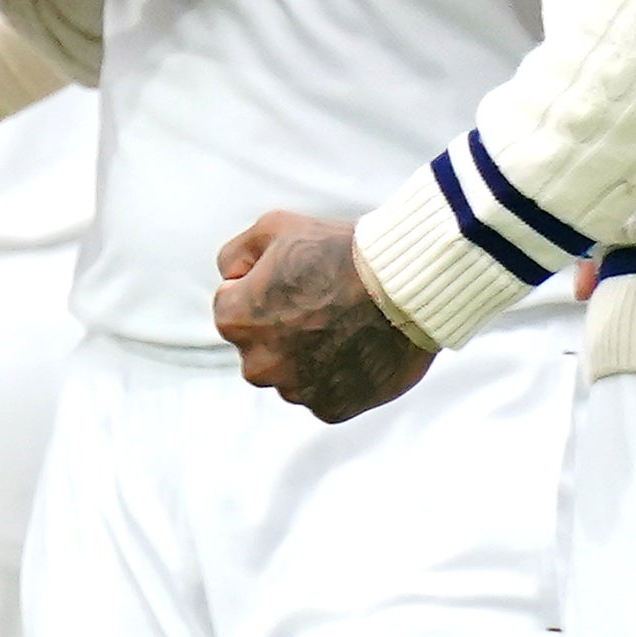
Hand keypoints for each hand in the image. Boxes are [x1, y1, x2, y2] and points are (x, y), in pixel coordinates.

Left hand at [212, 212, 434, 423]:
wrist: (405, 285)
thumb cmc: (340, 251)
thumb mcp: (272, 227)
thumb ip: (233, 255)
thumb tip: (229, 279)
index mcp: (235, 320)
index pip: (232, 305)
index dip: (262, 287)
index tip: (295, 280)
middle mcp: (257, 364)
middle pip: (260, 345)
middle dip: (281, 327)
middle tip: (322, 304)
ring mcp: (296, 390)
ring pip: (290, 373)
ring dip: (308, 356)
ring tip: (344, 326)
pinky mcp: (331, 409)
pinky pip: (323, 393)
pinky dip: (337, 377)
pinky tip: (357, 349)